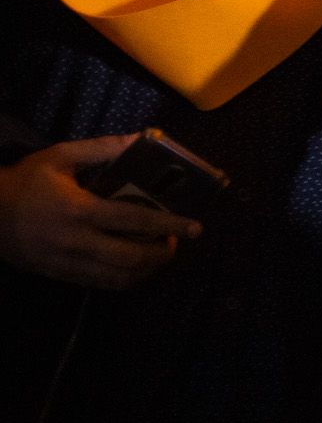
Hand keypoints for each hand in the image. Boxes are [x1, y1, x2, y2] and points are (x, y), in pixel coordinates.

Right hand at [0, 135, 202, 287]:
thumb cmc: (25, 181)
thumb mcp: (61, 157)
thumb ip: (103, 148)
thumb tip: (142, 138)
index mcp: (80, 210)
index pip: (135, 220)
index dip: (170, 225)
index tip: (195, 227)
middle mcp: (76, 241)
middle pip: (132, 258)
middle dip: (162, 254)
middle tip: (176, 241)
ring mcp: (67, 263)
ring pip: (118, 279)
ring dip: (147, 270)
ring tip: (159, 253)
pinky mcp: (60, 275)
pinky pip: (100, 284)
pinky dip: (125, 279)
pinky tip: (135, 266)